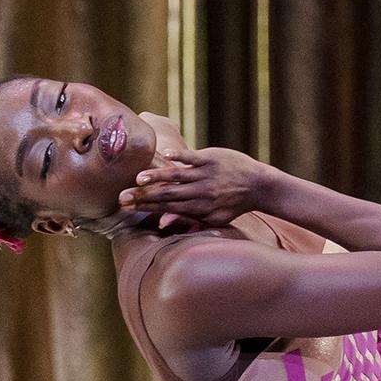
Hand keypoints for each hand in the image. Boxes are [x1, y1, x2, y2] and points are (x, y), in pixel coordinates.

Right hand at [123, 146, 276, 229]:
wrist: (258, 185)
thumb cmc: (233, 203)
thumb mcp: (214, 218)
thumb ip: (190, 220)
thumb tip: (163, 224)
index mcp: (198, 209)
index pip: (166, 209)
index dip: (146, 208)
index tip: (126, 207)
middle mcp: (199, 193)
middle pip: (167, 195)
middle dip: (143, 197)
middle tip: (122, 197)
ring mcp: (205, 175)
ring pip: (177, 177)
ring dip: (157, 178)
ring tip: (138, 179)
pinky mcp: (211, 159)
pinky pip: (193, 158)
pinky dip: (180, 157)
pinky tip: (165, 155)